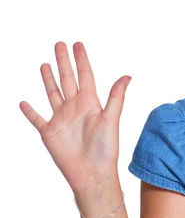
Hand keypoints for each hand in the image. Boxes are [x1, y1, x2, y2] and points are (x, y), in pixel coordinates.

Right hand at [19, 41, 131, 192]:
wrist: (91, 173)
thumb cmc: (105, 149)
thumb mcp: (111, 119)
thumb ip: (116, 97)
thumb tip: (128, 76)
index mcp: (90, 103)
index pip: (85, 75)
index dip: (81, 60)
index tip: (77, 44)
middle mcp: (75, 108)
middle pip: (67, 79)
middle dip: (63, 62)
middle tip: (59, 44)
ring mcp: (61, 119)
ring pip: (53, 93)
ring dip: (48, 79)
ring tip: (44, 64)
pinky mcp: (49, 132)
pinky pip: (36, 118)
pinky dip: (29, 111)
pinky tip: (24, 102)